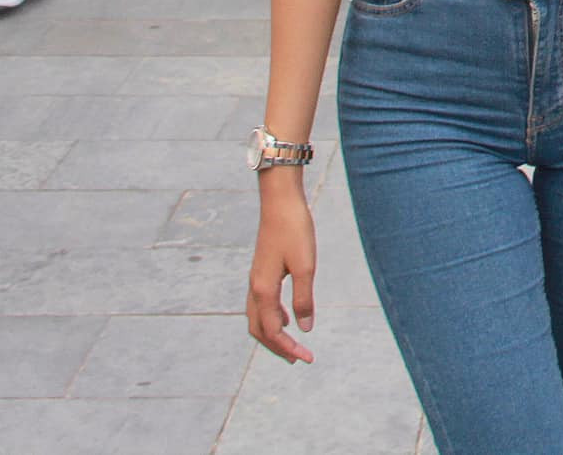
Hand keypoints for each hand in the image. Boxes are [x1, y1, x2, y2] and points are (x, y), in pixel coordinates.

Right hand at [247, 176, 317, 364]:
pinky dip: (271, 319)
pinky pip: (261, 305)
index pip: (273, 331)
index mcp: (263, 290)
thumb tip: (305, 329)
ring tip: (291, 346)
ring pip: (257, 319)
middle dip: (277, 347)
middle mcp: (254, 288)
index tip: (308, 359)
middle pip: (259, 330)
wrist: (280, 202)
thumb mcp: (306, 266)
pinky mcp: (262, 272)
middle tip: (298, 359)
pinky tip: (287, 318)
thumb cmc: (295, 231)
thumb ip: (304, 298)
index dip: (289, 348)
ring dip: (273, 335)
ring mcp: (256, 280)